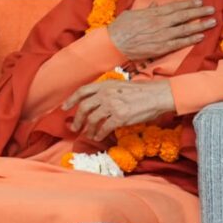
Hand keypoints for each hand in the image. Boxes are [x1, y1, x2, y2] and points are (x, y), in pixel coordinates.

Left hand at [63, 76, 178, 139]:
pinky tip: (98, 137)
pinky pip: (104, 127)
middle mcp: (105, 94)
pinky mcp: (120, 117)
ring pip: (92, 119)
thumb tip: (95, 101)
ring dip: (88, 129)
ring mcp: (112, 105)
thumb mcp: (119, 85)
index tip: (64, 108)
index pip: (82, 91)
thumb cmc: (141, 91)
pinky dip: (98, 134)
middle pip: (84, 107)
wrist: (157, 95)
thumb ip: (106, 91)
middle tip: (75, 127)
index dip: (71, 100)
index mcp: (104, 85)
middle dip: (77, 119)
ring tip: (87, 135)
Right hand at [105, 0, 215, 62]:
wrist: (113, 43)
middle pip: (184, 16)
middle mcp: (160, 23)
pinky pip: (180, 43)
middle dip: (199, 12)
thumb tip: (156, 4)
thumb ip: (146, 9)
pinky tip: (201, 36)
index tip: (200, 2)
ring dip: (200, 25)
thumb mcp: (132, 13)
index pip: (175, 7)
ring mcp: (162, 35)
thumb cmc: (120, 28)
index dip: (189, 4)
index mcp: (153, 13)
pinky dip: (191, 39)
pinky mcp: (162, 47)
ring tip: (212, 22)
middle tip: (212, 10)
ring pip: (186, 29)